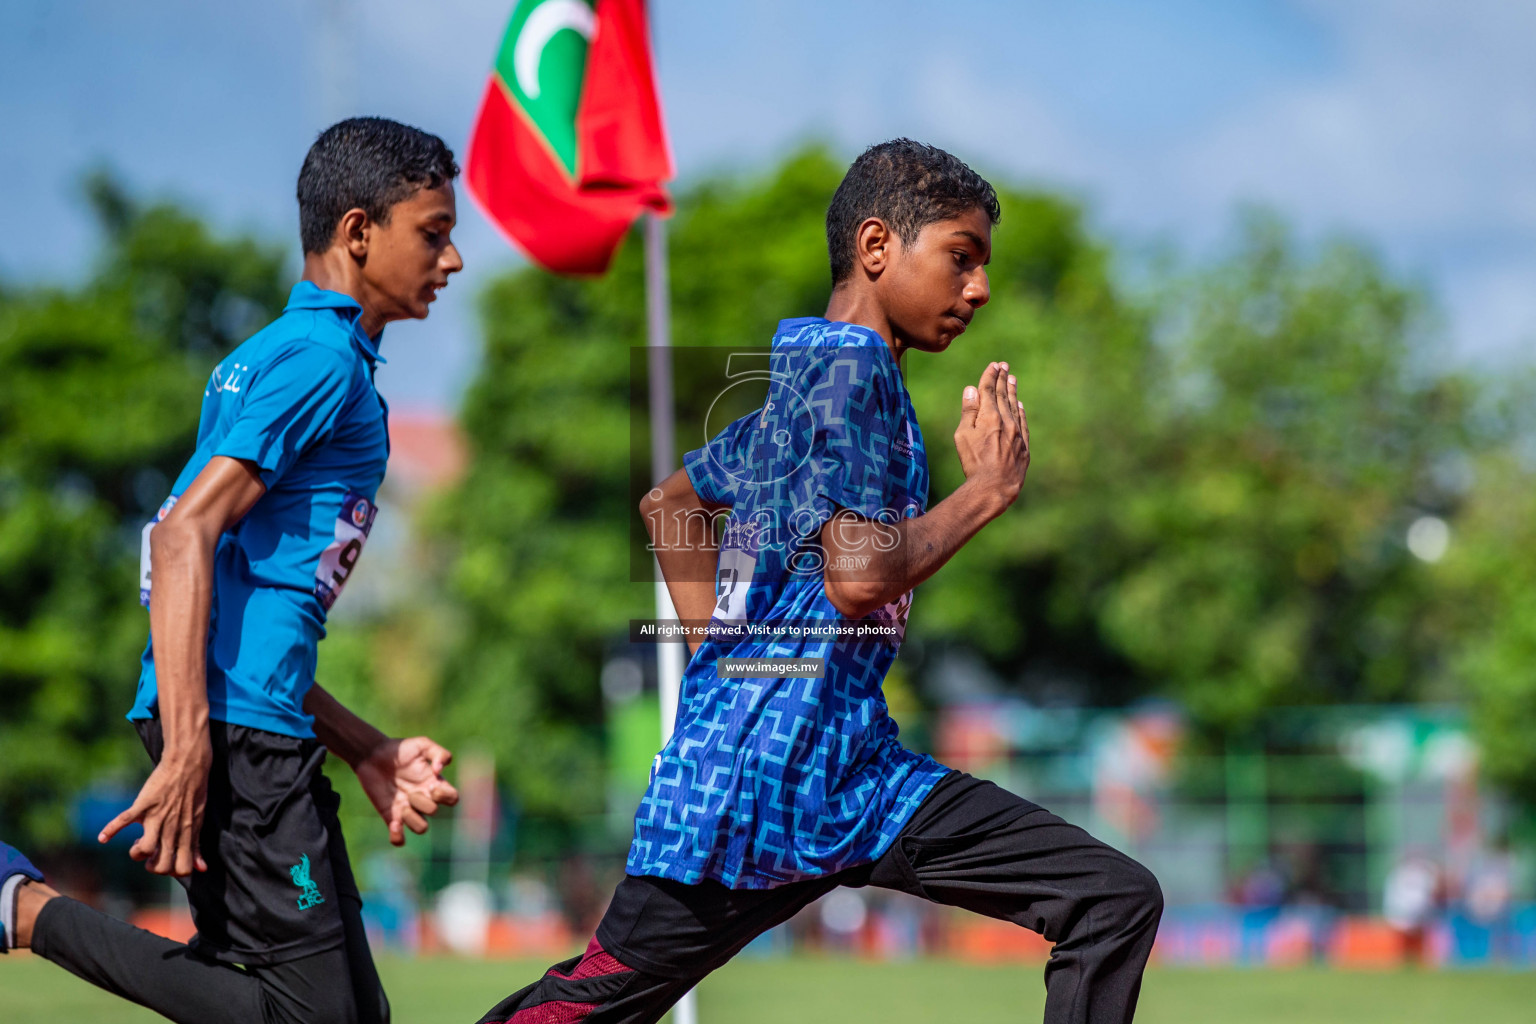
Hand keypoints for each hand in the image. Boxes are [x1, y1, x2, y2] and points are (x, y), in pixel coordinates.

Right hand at [99, 743, 211, 875]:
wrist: (187, 764)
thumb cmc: (194, 793)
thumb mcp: (198, 821)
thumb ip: (196, 847)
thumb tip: (201, 870)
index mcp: (187, 834)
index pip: (181, 868)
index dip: (171, 871)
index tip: (166, 859)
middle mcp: (172, 829)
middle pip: (161, 865)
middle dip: (152, 867)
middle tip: (151, 854)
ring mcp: (157, 817)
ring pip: (146, 849)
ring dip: (137, 853)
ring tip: (139, 843)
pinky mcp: (143, 805)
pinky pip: (124, 820)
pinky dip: (110, 830)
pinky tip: (103, 838)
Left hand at [355, 736, 458, 845]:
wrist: (372, 755)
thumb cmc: (399, 749)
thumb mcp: (422, 744)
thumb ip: (439, 753)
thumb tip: (440, 771)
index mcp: (434, 783)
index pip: (453, 798)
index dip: (446, 797)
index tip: (431, 786)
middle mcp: (423, 799)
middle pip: (434, 812)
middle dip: (422, 803)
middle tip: (410, 792)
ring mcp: (407, 809)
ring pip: (421, 828)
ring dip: (413, 820)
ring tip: (401, 808)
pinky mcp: (391, 817)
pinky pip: (399, 840)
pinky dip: (398, 837)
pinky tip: (393, 824)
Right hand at [954, 361, 1029, 513]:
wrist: (995, 486)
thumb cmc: (974, 462)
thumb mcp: (963, 436)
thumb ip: (969, 412)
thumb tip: (971, 390)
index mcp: (989, 417)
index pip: (989, 390)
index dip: (990, 377)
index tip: (993, 365)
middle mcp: (1006, 421)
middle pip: (1004, 396)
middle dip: (1003, 379)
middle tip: (1004, 366)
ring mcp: (1017, 433)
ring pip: (1015, 407)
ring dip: (1012, 392)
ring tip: (1012, 379)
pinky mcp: (1024, 446)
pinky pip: (1023, 423)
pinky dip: (1021, 412)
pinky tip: (1020, 405)